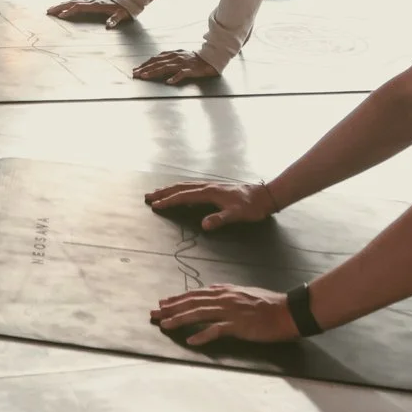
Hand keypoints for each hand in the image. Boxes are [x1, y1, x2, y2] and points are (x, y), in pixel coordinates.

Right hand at [47, 0, 130, 26]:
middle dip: (59, 6)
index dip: (69, 11)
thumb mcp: (121, 15)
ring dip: (61, 4)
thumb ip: (114, 20)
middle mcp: (90, 1)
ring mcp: (89, 1)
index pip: (79, 7)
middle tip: (48, 11)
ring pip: (72, 1)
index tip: (60, 16)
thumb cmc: (122, 10)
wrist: (126, 1)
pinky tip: (63, 6)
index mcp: (96, 5)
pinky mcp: (90, 2)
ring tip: (51, 9)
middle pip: (71, 2)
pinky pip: (75, 1)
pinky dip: (67, 3)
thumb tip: (109, 25)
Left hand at [130, 47, 219, 84]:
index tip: (136, 69)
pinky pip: (182, 74)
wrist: (209, 58)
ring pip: (166, 67)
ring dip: (154, 72)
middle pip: (157, 63)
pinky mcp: (190, 70)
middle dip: (145, 68)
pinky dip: (175, 78)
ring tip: (145, 76)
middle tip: (135, 74)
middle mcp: (175, 58)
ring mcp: (182, 63)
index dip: (145, 64)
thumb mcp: (178, 55)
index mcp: (172, 54)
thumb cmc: (192, 58)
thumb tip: (155, 61)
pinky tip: (168, 82)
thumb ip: (168, 57)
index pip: (155, 59)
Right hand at [145, 178, 275, 230]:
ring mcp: (210, 186)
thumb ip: (220, 219)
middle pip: (180, 188)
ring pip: (185, 186)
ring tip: (158, 192)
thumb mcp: (237, 215)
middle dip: (163, 192)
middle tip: (148, 196)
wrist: (264, 196)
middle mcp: (207, 186)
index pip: (184, 197)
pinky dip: (181, 189)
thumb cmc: (251, 207)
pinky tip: (181, 193)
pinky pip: (192, 187)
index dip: (169, 201)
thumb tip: (204, 225)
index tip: (155, 205)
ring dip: (170, 189)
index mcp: (209, 193)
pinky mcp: (215, 188)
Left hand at [151, 284, 299, 346]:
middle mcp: (224, 298)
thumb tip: (211, 291)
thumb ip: (226, 292)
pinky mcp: (239, 325)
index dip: (177, 298)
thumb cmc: (268, 303)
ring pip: (199, 314)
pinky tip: (191, 340)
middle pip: (192, 302)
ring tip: (165, 325)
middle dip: (171, 308)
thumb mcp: (243, 292)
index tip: (162, 303)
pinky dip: (202, 335)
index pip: (195, 294)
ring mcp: (230, 312)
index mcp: (225, 291)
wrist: (289, 311)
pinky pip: (217, 330)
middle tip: (154, 314)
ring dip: (180, 320)